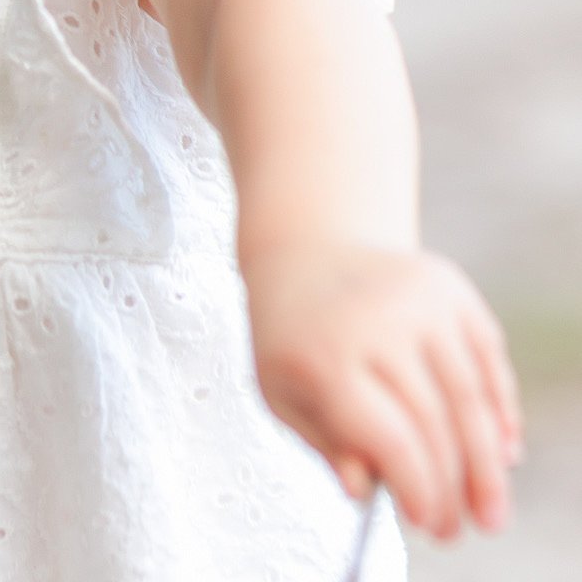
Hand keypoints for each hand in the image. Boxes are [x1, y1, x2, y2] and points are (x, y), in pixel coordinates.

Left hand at [244, 239, 522, 538]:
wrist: (304, 253)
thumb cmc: (291, 338)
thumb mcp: (282, 395)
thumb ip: (326, 444)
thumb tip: (363, 491)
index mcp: (325, 353)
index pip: (389, 437)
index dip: (417, 488)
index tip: (427, 525)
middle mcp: (375, 318)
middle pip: (434, 420)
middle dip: (453, 487)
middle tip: (459, 530)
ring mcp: (418, 296)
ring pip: (469, 394)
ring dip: (486, 461)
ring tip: (488, 509)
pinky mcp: (448, 285)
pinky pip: (487, 356)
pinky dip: (500, 407)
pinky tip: (503, 451)